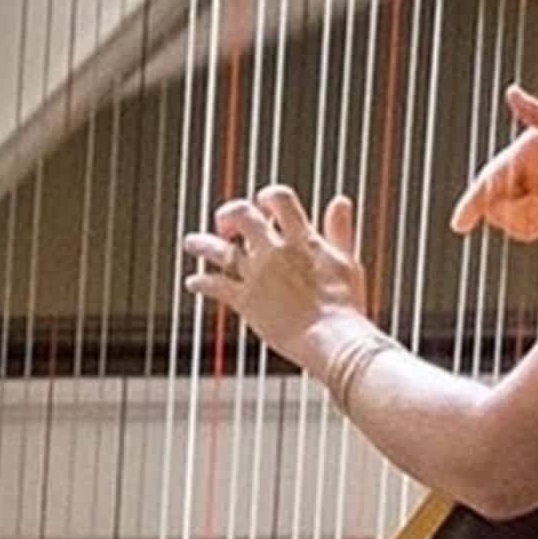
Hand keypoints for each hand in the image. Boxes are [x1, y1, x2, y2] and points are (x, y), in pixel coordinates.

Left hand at [182, 186, 368, 367]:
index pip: (279, 198)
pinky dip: (200, 283)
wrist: (333, 340)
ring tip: (191, 243)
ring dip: (201, 243)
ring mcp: (257, 275)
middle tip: (226, 224)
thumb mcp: (346, 261)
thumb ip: (339, 230)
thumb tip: (340, 201)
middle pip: (241, 214)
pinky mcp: (244, 300)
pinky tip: (193, 283)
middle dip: (228, 213)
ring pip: (218, 249)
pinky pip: (214, 286)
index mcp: (302, 239)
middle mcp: (274, 251)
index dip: (267, 197)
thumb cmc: (346, 305)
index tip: (264, 206)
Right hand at [450, 86, 537, 241]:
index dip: (471, 202)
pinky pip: (524, 229)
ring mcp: (536, 194)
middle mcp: (524, 174)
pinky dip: (530, 228)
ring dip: (521, 222)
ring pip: (506, 218)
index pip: (489, 178)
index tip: (459, 225)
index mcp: (524, 153)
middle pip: (491, 201)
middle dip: (506, 212)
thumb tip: (511, 92)